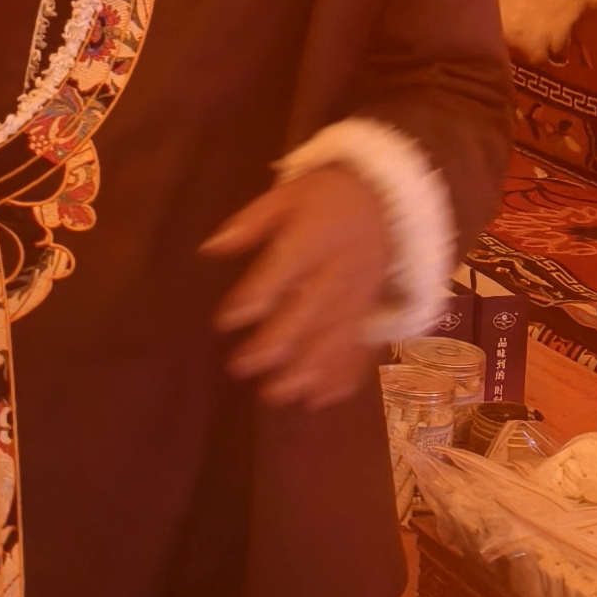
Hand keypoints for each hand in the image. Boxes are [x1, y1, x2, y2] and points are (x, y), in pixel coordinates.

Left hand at [208, 165, 394, 407]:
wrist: (386, 202)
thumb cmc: (324, 199)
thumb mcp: (287, 196)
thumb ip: (251, 224)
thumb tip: (210, 249)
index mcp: (316, 236)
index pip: (285, 267)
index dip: (256, 295)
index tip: (226, 321)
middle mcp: (341, 269)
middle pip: (311, 309)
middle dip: (278, 342)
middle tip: (241, 367)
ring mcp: (360, 295)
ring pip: (336, 336)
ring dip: (308, 368)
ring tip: (277, 394)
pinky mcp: (370, 313)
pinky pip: (362, 346)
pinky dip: (344, 375)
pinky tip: (320, 400)